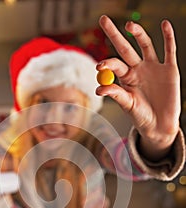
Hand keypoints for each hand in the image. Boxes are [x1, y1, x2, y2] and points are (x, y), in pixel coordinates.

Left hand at [96, 15, 180, 160]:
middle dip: (115, 34)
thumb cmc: (141, 116)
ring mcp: (153, 67)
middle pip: (125, 48)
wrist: (160, 125)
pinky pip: (169, 50)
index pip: (115, 64)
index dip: (107, 63)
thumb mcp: (127, 106)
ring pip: (145, 45)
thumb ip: (116, 95)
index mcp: (125, 78)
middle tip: (103, 19)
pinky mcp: (169, 69)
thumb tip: (99, 88)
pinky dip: (169, 37)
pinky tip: (165, 25)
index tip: (99, 66)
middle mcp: (138, 69)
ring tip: (129, 26)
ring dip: (138, 34)